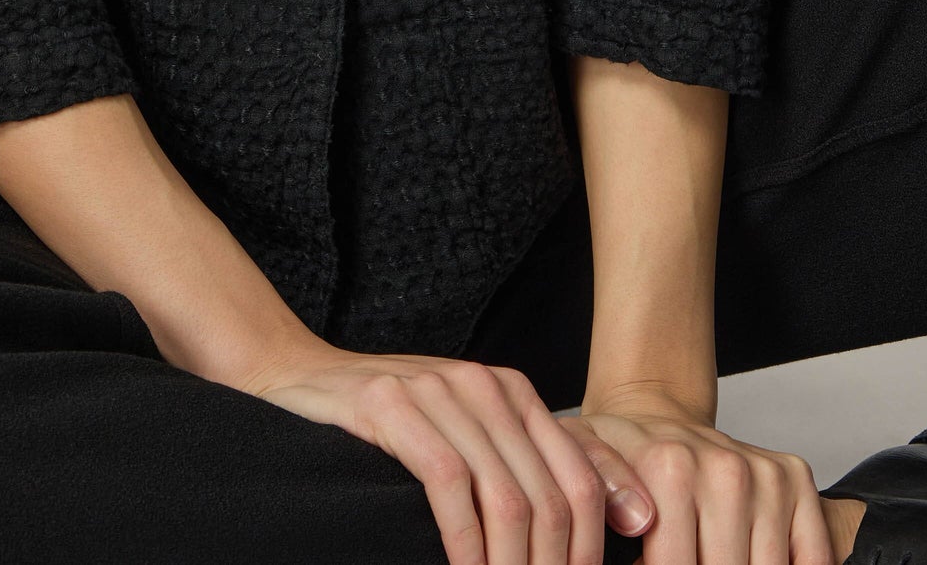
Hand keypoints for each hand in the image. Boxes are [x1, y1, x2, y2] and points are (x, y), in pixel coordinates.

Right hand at [242, 338, 662, 563]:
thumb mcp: (467, 437)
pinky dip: (464, 543)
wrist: (298, 377)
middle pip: (549, 495)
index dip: (589, 549)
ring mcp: (440, 391)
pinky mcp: (393, 406)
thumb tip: (628, 518)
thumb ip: (529, 469)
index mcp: (514, 392)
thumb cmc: (388, 423)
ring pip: (506, 496)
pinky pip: (449, 484)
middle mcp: (486, 385)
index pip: (579, 477)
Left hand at [566, 384, 845, 563]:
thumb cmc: (620, 453)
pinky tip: (748, 557)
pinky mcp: (796, 479)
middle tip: (684, 557)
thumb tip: (639, 517)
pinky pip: (812, 558)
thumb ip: (601, 486)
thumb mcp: (584, 461)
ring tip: (704, 553)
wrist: (653, 413)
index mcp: (671, 469)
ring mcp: (766, 475)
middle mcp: (726, 470)